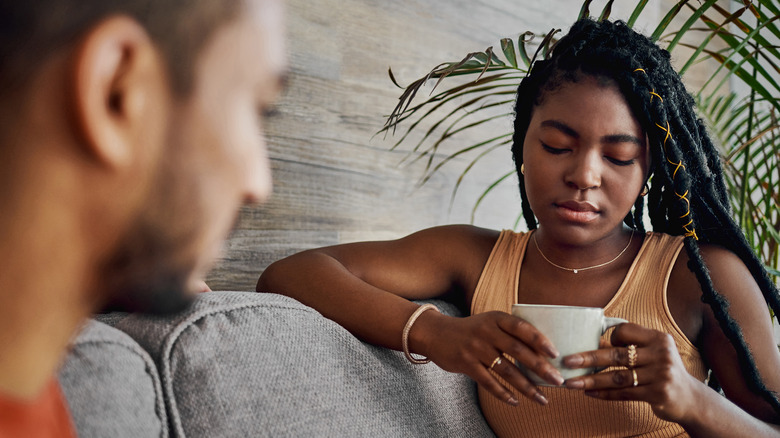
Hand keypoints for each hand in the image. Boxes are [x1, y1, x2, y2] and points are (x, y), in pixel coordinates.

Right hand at [424, 311, 564, 405]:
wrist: (436, 334)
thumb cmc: (472, 330)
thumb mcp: (489, 321)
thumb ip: (510, 331)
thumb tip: (543, 352)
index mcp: (496, 318)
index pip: (522, 327)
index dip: (539, 340)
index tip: (555, 353)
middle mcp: (486, 331)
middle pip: (518, 351)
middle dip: (540, 368)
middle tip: (558, 380)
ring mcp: (475, 348)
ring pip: (506, 371)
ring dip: (527, 387)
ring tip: (542, 398)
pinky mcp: (466, 364)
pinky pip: (488, 382)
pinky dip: (503, 394)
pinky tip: (515, 401)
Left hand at [561, 323, 698, 422]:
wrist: (690, 399)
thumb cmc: (663, 371)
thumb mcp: (654, 352)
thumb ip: (630, 346)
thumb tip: (592, 342)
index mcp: (658, 338)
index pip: (625, 330)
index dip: (610, 337)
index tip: (601, 344)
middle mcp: (661, 354)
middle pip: (617, 355)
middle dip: (588, 358)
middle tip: (567, 361)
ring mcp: (661, 375)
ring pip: (617, 377)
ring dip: (591, 380)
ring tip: (571, 382)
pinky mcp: (658, 394)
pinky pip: (624, 393)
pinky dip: (604, 393)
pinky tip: (588, 393)